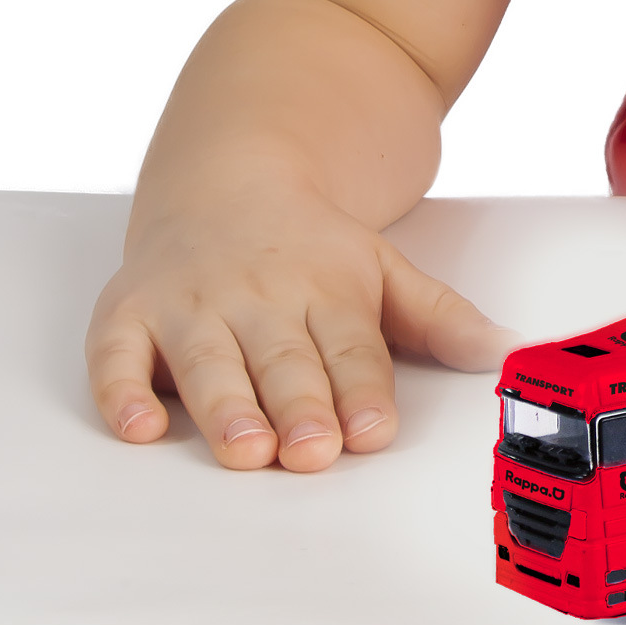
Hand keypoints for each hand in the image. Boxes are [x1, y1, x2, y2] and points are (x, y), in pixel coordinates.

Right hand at [86, 176, 516, 470]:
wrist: (230, 173)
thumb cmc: (312, 244)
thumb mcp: (383, 268)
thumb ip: (441, 316)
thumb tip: (508, 350)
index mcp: (326, 287)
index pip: (349, 346)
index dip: (362, 390)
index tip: (373, 431)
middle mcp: (258, 293)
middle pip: (282, 358)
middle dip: (298, 404)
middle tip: (311, 451)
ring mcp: (192, 301)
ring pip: (208, 359)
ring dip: (225, 404)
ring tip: (245, 448)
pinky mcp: (130, 311)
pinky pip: (117, 353)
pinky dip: (121, 390)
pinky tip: (139, 427)